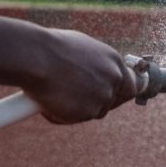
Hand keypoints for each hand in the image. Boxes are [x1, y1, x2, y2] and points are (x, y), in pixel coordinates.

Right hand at [22, 29, 136, 123]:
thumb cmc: (50, 48)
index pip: (130, 85)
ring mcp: (102, 96)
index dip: (118, 93)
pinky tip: (49, 100)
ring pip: (95, 111)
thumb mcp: (81, 49)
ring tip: (56, 93)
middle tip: (79, 101)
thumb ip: (94, 64)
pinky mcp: (88, 111)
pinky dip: (63, 114)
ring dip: (79, 108)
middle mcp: (113, 78)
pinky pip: (77, 118)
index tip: (109, 96)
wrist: (35, 57)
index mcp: (113, 61)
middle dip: (99, 103)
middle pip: (114, 101)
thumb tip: (91, 74)